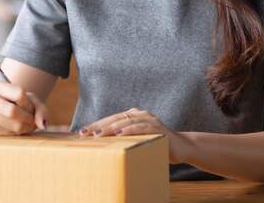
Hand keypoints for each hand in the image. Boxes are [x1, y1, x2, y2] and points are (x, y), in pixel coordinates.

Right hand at [0, 79, 47, 134]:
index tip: (29, 105)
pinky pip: (12, 134)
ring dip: (27, 126)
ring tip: (27, 121)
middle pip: (12, 112)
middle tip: (31, 117)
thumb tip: (42, 125)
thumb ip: (40, 108)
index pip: (19, 94)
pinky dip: (21, 132)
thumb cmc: (17, 101)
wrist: (0, 106)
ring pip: (14, 126)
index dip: (29, 102)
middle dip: (28, 117)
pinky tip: (18, 126)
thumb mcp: (30, 98)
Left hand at [78, 107, 193, 163]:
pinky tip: (120, 134)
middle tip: (85, 133)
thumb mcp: (137, 140)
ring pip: (126, 122)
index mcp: (133, 115)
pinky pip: (142, 127)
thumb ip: (123, 138)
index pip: (111, 119)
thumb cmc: (156, 144)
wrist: (181, 147)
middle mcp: (140, 114)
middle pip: (115, 119)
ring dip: (111, 128)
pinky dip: (130, 130)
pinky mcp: (158, 128)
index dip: (96, 124)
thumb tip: (101, 143)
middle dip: (98, 126)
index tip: (82, 132)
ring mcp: (150, 119)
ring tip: (98, 135)